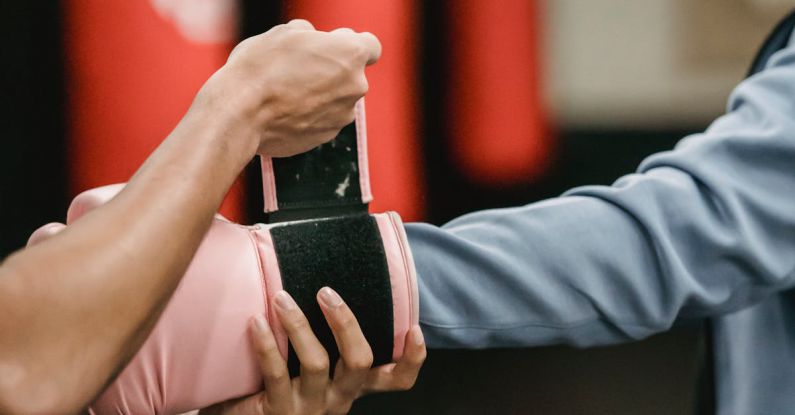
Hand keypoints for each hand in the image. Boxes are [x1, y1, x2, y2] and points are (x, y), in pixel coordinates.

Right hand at [196, 19, 381, 156]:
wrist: (242, 114)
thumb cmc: (261, 67)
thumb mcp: (284, 33)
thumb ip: (310, 35)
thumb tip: (311, 40)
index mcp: (351, 55)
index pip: (371, 46)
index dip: (350, 44)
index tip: (331, 47)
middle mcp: (355, 86)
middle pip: (351, 74)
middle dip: (332, 70)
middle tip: (298, 68)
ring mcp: (342, 115)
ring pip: (337, 99)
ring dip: (320, 94)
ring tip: (286, 91)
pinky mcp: (326, 136)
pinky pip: (322, 119)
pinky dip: (309, 115)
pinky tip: (284, 111)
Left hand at [201, 288, 425, 414]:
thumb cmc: (276, 388)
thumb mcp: (309, 371)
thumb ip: (322, 341)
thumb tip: (322, 282)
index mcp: (351, 386)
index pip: (395, 380)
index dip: (412, 358)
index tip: (415, 329)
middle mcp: (337, 398)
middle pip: (359, 361)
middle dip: (346, 323)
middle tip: (326, 292)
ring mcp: (309, 407)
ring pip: (316, 363)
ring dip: (299, 324)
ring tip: (282, 298)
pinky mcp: (279, 412)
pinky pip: (276, 372)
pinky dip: (266, 343)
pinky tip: (256, 322)